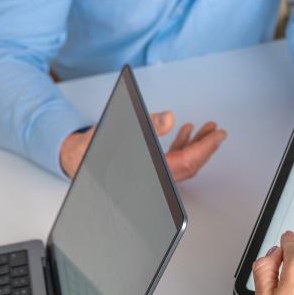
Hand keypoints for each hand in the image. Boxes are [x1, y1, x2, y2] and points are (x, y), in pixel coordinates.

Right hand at [59, 111, 226, 179]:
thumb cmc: (94, 149)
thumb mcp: (121, 129)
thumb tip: (170, 118)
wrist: (76, 158)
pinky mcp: (148, 168)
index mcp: (151, 171)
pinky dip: (180, 146)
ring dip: (195, 145)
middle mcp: (154, 176)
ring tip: (205, 128)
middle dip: (205, 147)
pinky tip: (184, 131)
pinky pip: (170, 160)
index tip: (217, 136)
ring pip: (182, 162)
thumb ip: (147, 123)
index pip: (186, 162)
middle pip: (189, 164)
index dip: (205, 149)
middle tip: (217, 132)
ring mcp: (152, 174)